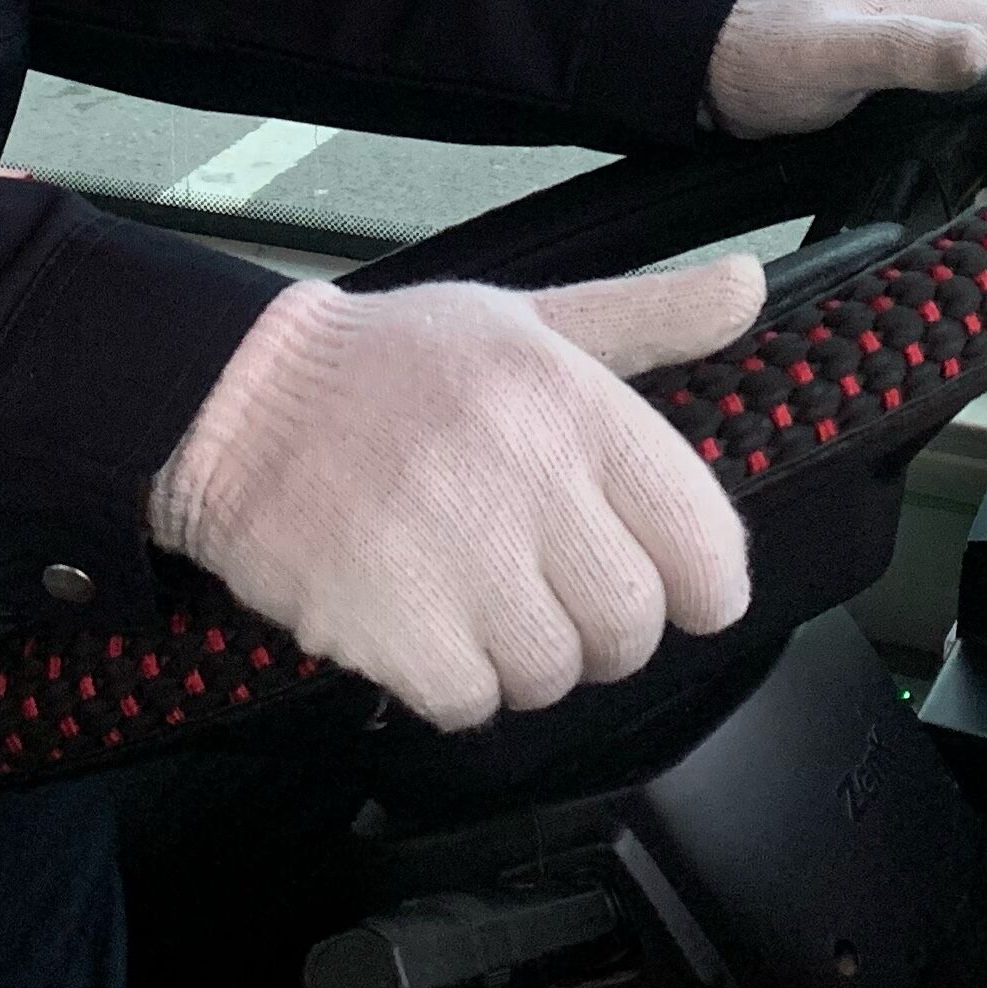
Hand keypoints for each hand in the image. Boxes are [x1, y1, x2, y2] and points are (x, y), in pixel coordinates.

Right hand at [145, 252, 764, 730]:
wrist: (237, 398)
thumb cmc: (391, 364)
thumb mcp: (526, 318)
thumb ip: (647, 317)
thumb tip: (750, 284)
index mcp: (574, 402)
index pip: (705, 540)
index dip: (702, 583)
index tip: (675, 586)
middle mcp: (527, 476)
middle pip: (634, 626)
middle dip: (604, 629)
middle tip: (551, 592)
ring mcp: (457, 554)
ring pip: (554, 674)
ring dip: (523, 658)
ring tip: (476, 600)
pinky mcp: (390, 621)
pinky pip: (471, 703)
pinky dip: (452, 685)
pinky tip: (423, 625)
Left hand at [705, 0, 986, 138]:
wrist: (701, 59)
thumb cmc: (757, 50)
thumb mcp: (833, 53)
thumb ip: (906, 50)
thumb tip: (980, 49)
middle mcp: (930, 9)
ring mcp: (912, 38)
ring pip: (980, 80)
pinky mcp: (893, 69)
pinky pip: (946, 93)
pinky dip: (956, 122)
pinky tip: (952, 156)